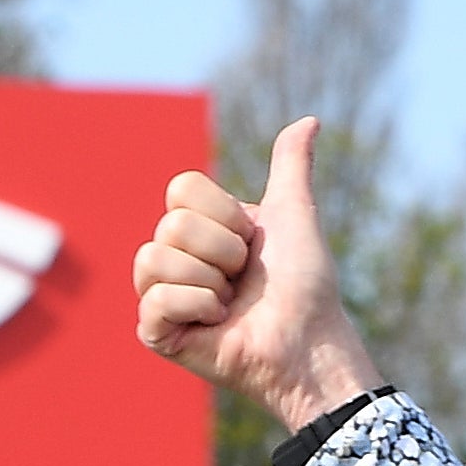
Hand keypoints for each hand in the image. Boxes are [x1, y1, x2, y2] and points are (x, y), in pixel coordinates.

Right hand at [131, 117, 384, 429]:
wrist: (310, 345)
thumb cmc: (306, 287)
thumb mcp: (295, 214)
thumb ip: (291, 166)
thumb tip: (310, 120)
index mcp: (198, 226)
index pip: (181, 189)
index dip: (225, 215)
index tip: (253, 243)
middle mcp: (174, 257)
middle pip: (172, 224)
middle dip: (224, 252)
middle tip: (245, 281)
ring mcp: (161, 295)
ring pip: (154, 257)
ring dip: (211, 281)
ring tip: (231, 305)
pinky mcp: (156, 332)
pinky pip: (156, 299)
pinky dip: (198, 307)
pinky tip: (217, 325)